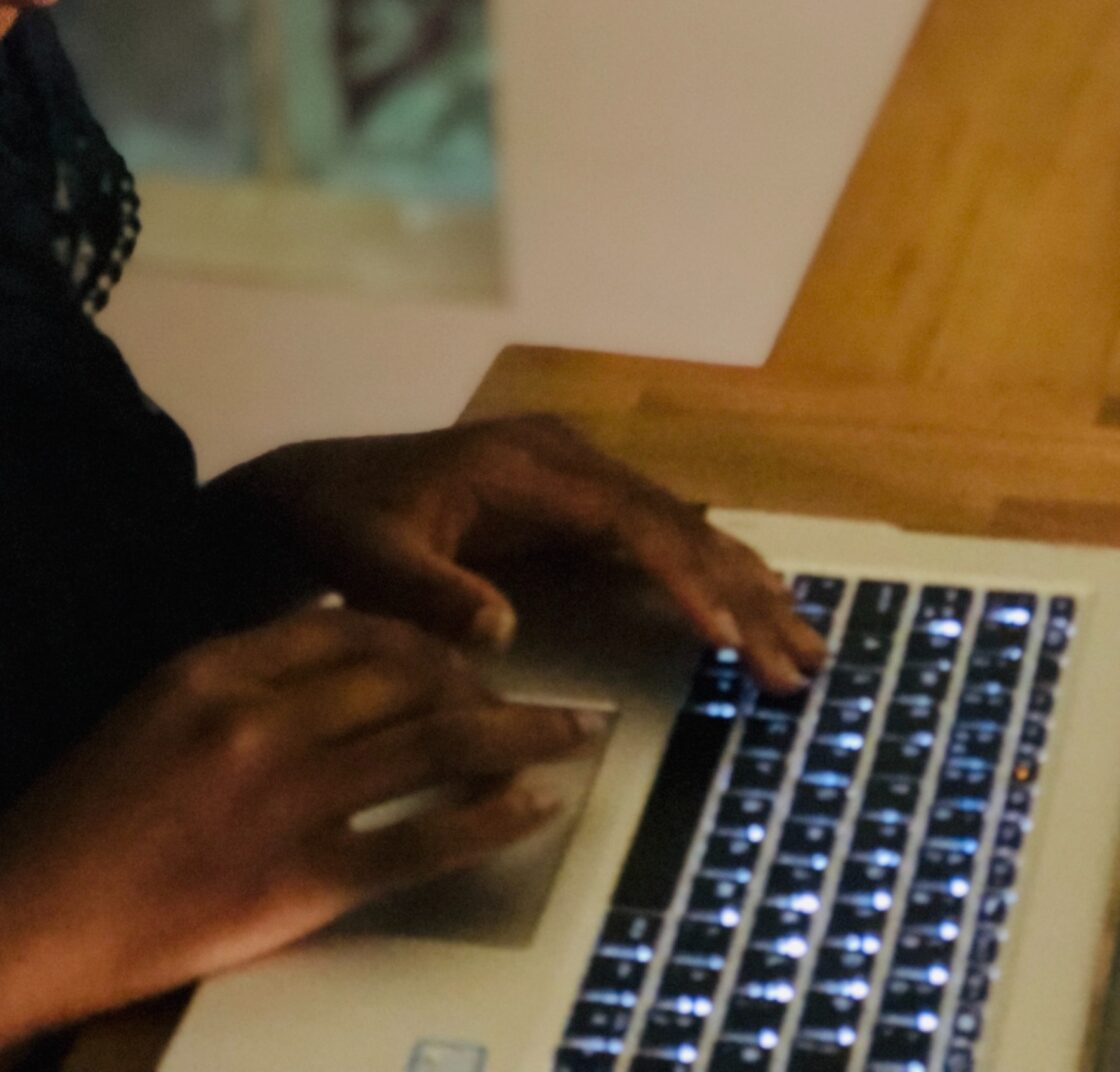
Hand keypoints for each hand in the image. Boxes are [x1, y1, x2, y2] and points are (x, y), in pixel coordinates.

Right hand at [0, 606, 600, 1061]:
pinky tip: (531, 807)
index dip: (427, 636)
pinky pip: (420, 839)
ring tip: (573, 732)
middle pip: (405, 673)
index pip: (351, 624)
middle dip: (485, 681)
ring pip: (431, 744)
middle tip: (536, 696)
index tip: (468, 653)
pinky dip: (489, 819)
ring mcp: (281, 799)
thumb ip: (238, 686)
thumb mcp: (151, 715)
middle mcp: (256, 718)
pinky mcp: (297, 882)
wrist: (21, 923)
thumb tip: (330, 676)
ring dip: (519, 734)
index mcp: (215, 666)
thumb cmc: (78, 824)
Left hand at [211, 416, 829, 692]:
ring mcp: (577, 479)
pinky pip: (659, 541)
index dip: (681, 574)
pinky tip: (754, 613)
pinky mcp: (576, 508)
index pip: (627, 518)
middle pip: (675, 521)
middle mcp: (566, 459)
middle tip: (798, 660)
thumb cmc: (342, 525)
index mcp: (525, 464)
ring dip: (743, 589)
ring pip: (681, 530)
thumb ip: (429, 593)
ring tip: (803, 647)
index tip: (725, 632)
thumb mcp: (369, 562)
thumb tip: (499, 628)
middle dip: (741, 592)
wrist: (316, 494)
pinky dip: (710, 580)